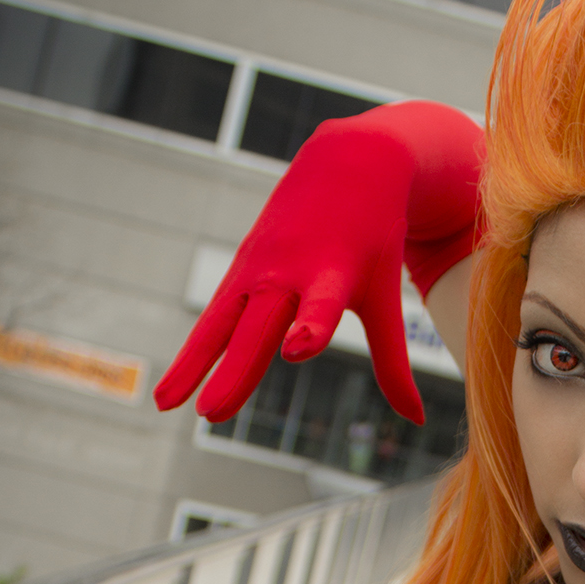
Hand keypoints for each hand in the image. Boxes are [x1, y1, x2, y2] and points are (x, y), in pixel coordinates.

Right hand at [153, 102, 484, 426]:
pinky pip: (213, 317)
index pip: (322, 306)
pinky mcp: (240, 267)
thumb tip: (418, 419)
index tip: (298, 348)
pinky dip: (193, 352)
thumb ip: (393, 363)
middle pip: (257, 328)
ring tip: (166, 406)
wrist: (349, 163)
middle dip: (235, 371)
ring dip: (193, 365)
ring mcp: (258, 268)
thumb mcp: (385, 298)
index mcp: (334, 275)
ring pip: (221, 324)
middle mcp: (289, 272)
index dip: (311, 325)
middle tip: (211, 415)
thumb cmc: (374, 240)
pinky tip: (172, 390)